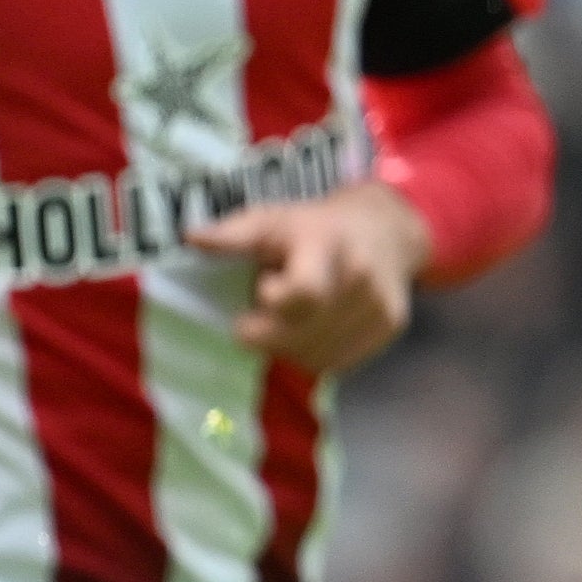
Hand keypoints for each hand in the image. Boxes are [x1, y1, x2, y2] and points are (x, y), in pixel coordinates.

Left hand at [189, 183, 429, 374]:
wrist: (385, 230)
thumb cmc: (314, 227)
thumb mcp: (274, 218)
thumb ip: (235, 233)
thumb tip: (191, 238)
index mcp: (328, 244)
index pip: (305, 293)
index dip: (273, 304)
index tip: (260, 294)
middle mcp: (361, 277)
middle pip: (305, 333)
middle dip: (269, 335)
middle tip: (256, 318)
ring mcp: (379, 305)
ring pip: (318, 355)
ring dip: (289, 348)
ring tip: (288, 320)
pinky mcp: (390, 327)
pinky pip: (339, 363)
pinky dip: (314, 354)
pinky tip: (310, 330)